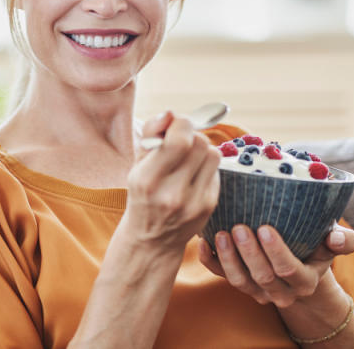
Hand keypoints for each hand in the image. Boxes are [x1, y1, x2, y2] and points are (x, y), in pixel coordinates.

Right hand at [121, 111, 221, 253]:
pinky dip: (206, 165)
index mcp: (147, 180)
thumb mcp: (137, 164)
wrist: (152, 240)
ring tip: (188, 157)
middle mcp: (172, 194)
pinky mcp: (209, 205)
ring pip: (213, 153)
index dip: (180, 124)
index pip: (179, 140)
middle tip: (181, 140)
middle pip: (199, 143)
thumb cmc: (142, 194)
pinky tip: (193, 174)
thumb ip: (151, 133)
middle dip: (191, 134)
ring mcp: (194, 202)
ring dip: (202, 148)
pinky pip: (216, 170)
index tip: (174, 126)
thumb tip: (170, 112)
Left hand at [197, 223, 353, 307]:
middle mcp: (280, 291)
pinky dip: (209, 260)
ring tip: (221, 233)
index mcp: (304, 281)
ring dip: (228, 257)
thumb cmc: (316, 247)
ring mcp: (257, 290)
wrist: (300, 266)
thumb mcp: (333, 244)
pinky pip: (219, 275)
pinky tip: (202, 240)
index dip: (276, 252)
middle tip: (239, 226)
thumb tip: (337, 238)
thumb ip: (344, 241)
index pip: (289, 270)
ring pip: (239, 281)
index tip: (265, 228)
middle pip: (262, 277)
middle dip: (249, 253)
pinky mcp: (238, 282)